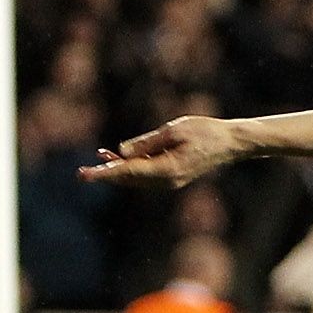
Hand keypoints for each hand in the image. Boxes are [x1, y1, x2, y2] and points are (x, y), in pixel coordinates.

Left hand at [82, 116, 241, 186]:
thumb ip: (146, 143)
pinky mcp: (172, 177)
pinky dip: (130, 168)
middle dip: (106, 174)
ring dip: (117, 170)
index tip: (86, 174)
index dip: (105, 172)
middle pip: (129, 180)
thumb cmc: (206, 132)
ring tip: (98, 156)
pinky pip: (145, 176)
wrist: (231, 143)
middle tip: (81, 172)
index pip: (129, 172)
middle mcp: (167, 181)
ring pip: (136, 179)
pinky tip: (117, 158)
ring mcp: (170, 182)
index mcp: (167, 169)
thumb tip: (121, 152)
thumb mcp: (173, 130)